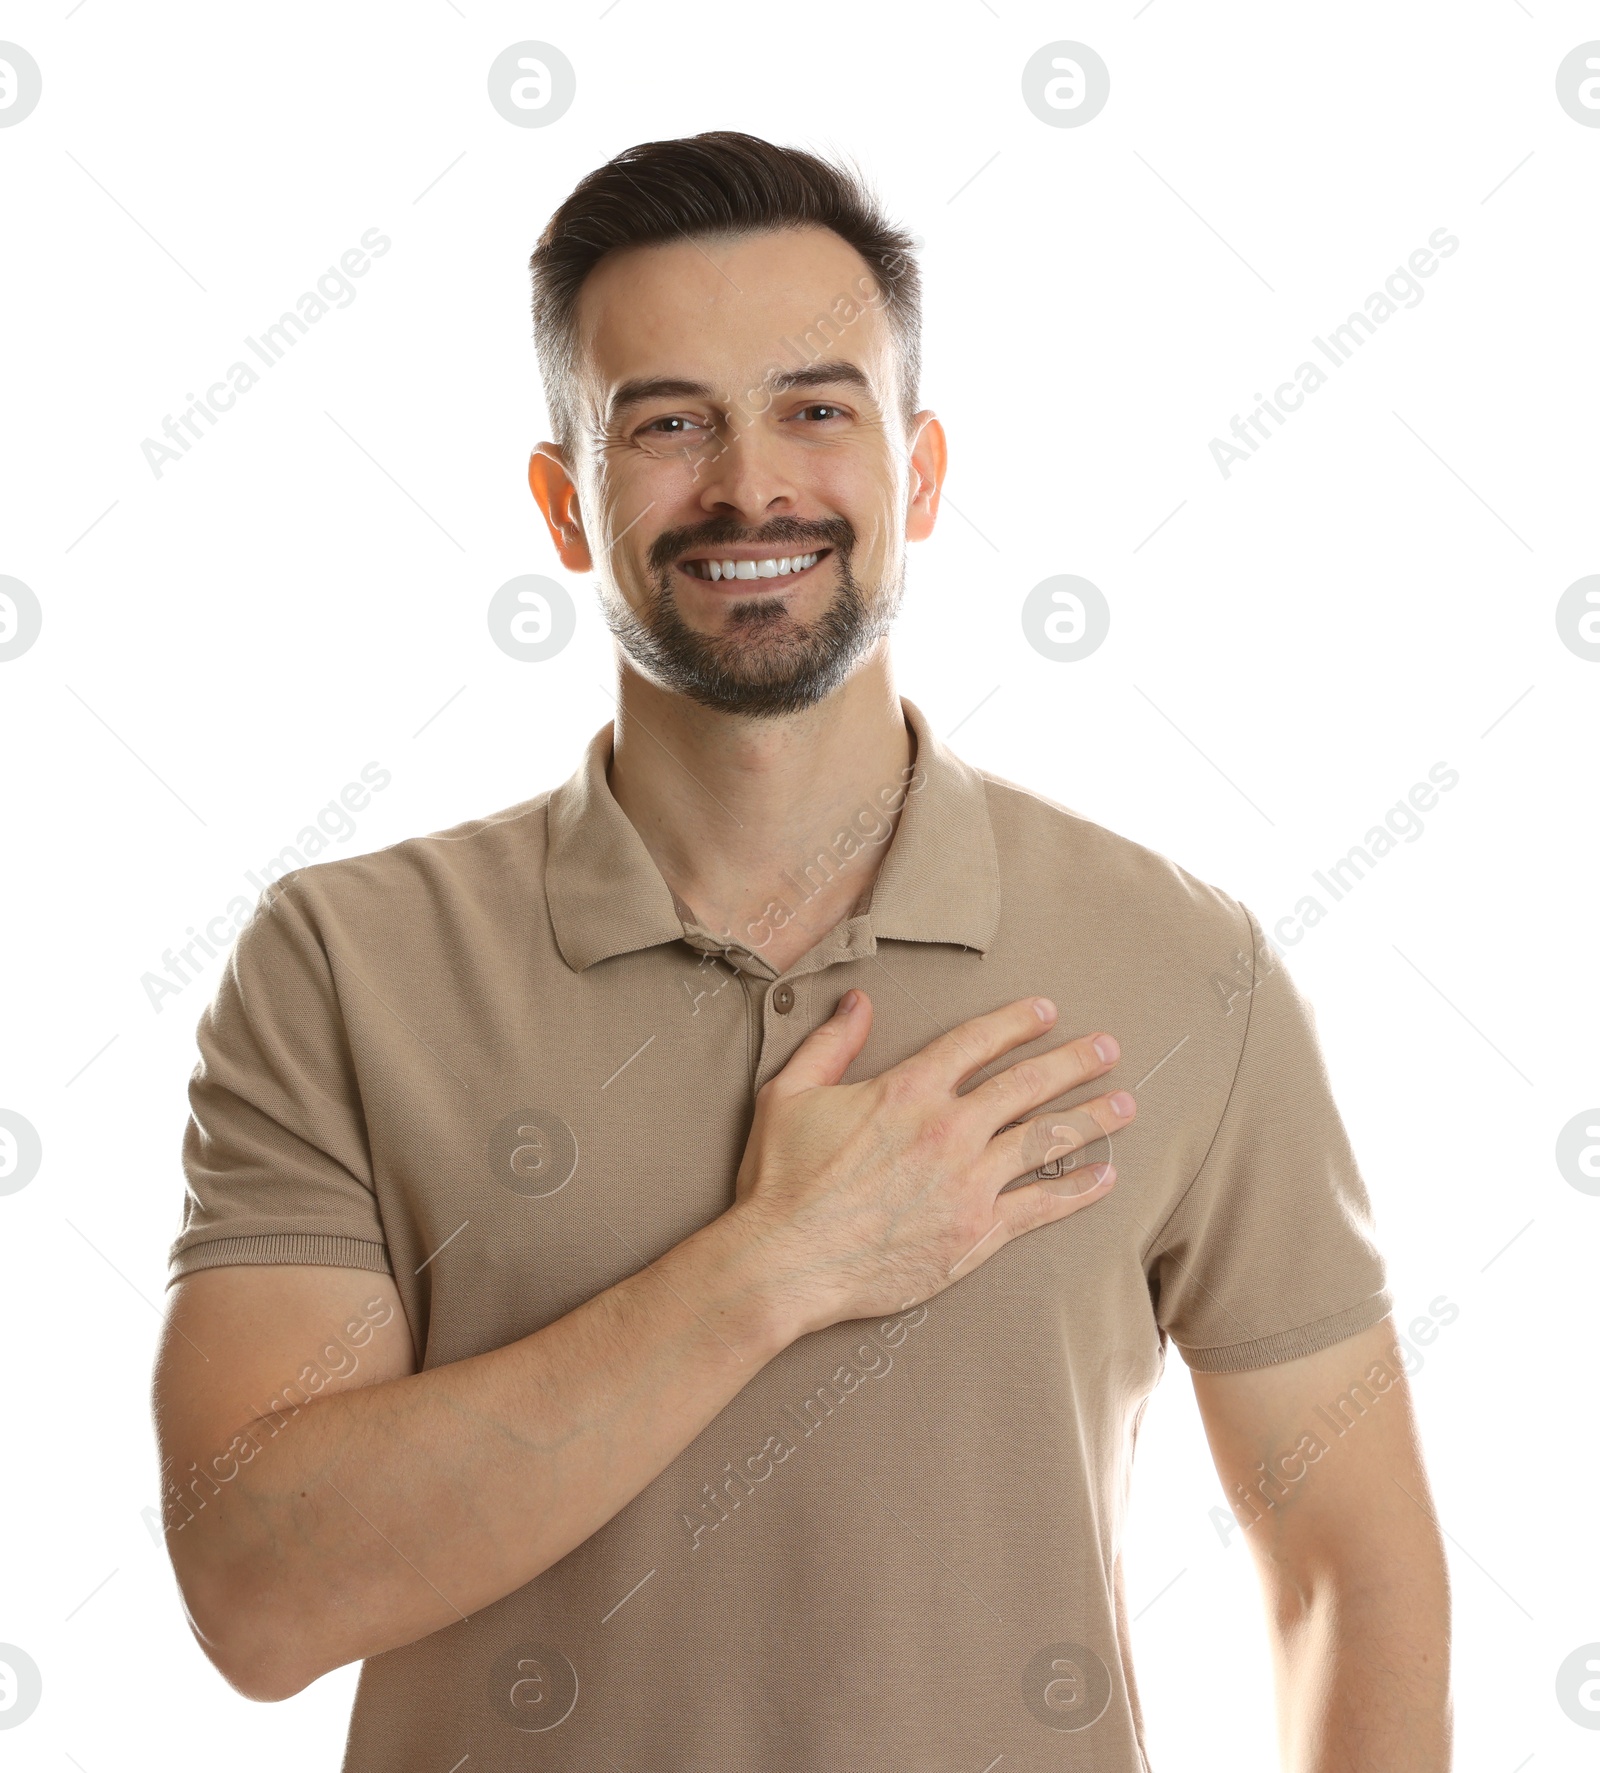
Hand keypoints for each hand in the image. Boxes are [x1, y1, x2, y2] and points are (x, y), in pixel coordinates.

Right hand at [727, 990, 1132, 1334]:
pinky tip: (1104, 1176)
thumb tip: (859, 1002)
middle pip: (1028, 1084)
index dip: (1017, 1022)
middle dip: (1075, 1061)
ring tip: (1125, 1104)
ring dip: (1091, 1118)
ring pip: (1046, 1139)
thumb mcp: (790, 1094)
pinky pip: (1041, 1205)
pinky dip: (1078, 1189)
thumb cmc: (781, 1180)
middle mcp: (948, 1128)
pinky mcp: (976, 1232)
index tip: (1048, 1011)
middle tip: (1109, 1047)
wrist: (786, 1262)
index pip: (977, 1042)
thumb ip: (830, 1044)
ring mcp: (968, 1181)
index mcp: (907, 1089)